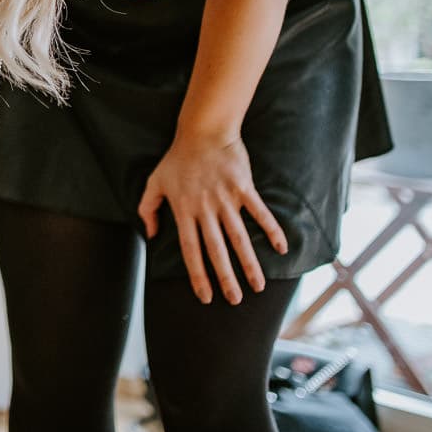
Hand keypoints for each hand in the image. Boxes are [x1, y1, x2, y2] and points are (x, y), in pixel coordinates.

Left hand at [137, 133, 287, 304]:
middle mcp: (205, 209)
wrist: (202, 131)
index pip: (191, 250)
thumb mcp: (154, 182)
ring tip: (257, 285)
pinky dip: (271, 230)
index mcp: (184, 210)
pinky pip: (259, 212)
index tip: (205, 296)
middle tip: (235, 300)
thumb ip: (148, 209)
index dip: (198, 275)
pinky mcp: (243, 188)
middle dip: (225, 278)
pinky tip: (282, 248)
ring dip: (249, 263)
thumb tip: (152, 235)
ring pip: (239, 237)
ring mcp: (225, 199)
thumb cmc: (177, 158)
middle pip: (216, 250)